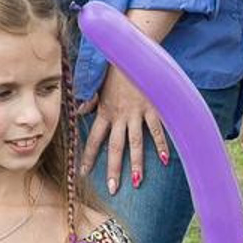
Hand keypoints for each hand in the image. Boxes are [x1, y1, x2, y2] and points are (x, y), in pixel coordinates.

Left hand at [80, 65, 168, 195]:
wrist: (135, 53)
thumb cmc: (115, 69)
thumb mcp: (97, 84)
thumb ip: (89, 101)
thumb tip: (77, 112)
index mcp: (105, 112)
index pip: (93, 139)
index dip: (88, 157)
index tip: (83, 173)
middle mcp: (120, 116)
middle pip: (116, 147)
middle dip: (114, 169)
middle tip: (113, 189)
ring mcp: (138, 113)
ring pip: (137, 143)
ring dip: (137, 163)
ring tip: (138, 182)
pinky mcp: (154, 108)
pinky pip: (158, 129)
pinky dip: (163, 144)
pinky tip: (166, 160)